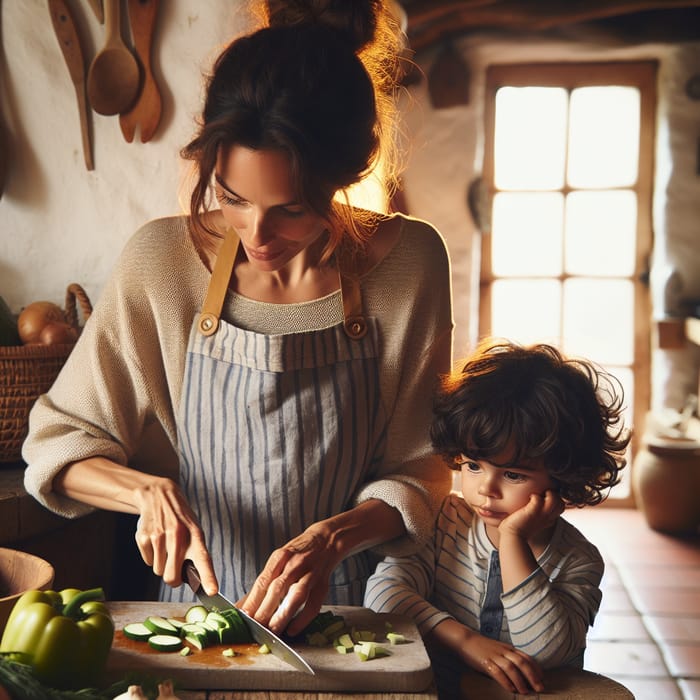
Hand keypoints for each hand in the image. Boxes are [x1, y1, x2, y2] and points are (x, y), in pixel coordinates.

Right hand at [133, 476, 216, 594]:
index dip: (208, 577)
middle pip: (171, 577)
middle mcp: (178, 535)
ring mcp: (159, 536)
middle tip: (174, 571)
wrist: (159, 495)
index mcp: (195, 534)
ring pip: (158, 571)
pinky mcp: (143, 537)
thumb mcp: (194, 529)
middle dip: (172, 579)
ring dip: (161, 565)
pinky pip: (147, 562)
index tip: (212, 591)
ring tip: (165, 546)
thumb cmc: (180, 518)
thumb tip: (194, 581)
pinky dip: (151, 556)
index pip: (203, 558)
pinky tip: (155, 541)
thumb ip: (195, 552)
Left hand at [240, 523, 339, 635]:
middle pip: (278, 588)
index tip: (243, 615)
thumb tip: (243, 605)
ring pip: (296, 595)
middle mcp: (295, 564)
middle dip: (265, 610)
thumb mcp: (279, 560)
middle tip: (254, 628)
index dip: (253, 599)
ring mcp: (311, 573)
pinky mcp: (323, 583)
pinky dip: (303, 618)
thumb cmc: (298, 553)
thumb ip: (264, 581)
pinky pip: (314, 603)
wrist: (326, 539)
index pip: (263, 580)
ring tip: (272, 631)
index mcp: (280, 557)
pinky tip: (293, 629)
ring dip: (283, 614)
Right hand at [461, 632, 544, 693]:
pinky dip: (505, 681)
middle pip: (521, 662)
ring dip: (519, 680)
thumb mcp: (500, 650)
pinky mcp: (485, 662)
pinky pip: (497, 671)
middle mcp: (503, 651)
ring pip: (511, 667)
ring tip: (525, 692)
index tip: (543, 679)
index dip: (536, 668)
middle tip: (539, 688)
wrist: (466, 640)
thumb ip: (510, 658)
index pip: (526, 657)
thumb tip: (523, 674)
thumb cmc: (484, 647)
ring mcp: (494, 656)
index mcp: (508, 648)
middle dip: (532, 676)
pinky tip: (510, 689)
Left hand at [498, 489, 563, 540]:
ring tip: (538, 495)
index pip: (560, 508)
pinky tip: (529, 497)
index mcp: (547, 519)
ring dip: (548, 494)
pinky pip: (538, 499)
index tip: (546, 498)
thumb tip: (532, 503)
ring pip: (554, 500)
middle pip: (561, 504)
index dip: (556, 501)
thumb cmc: (519, 528)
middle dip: (555, 495)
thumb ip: (536, 514)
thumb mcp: (532, 521)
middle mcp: (546, 517)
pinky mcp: (531, 512)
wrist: (512, 536)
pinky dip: (535, 496)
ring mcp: (540, 514)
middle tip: (544, 494)